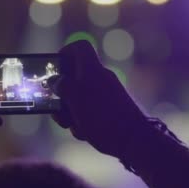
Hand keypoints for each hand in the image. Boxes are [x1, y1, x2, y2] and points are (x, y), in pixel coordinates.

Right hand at [52, 40, 146, 158]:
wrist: (135, 140)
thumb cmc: (102, 116)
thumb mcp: (75, 99)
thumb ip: (62, 86)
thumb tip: (54, 80)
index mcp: (92, 69)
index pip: (79, 47)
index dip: (64, 53)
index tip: (54, 69)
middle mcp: (100, 79)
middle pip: (74, 78)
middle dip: (62, 96)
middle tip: (57, 109)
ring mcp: (106, 95)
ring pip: (79, 98)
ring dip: (70, 113)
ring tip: (73, 126)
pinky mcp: (110, 111)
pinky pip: (90, 112)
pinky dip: (83, 122)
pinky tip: (86, 133)